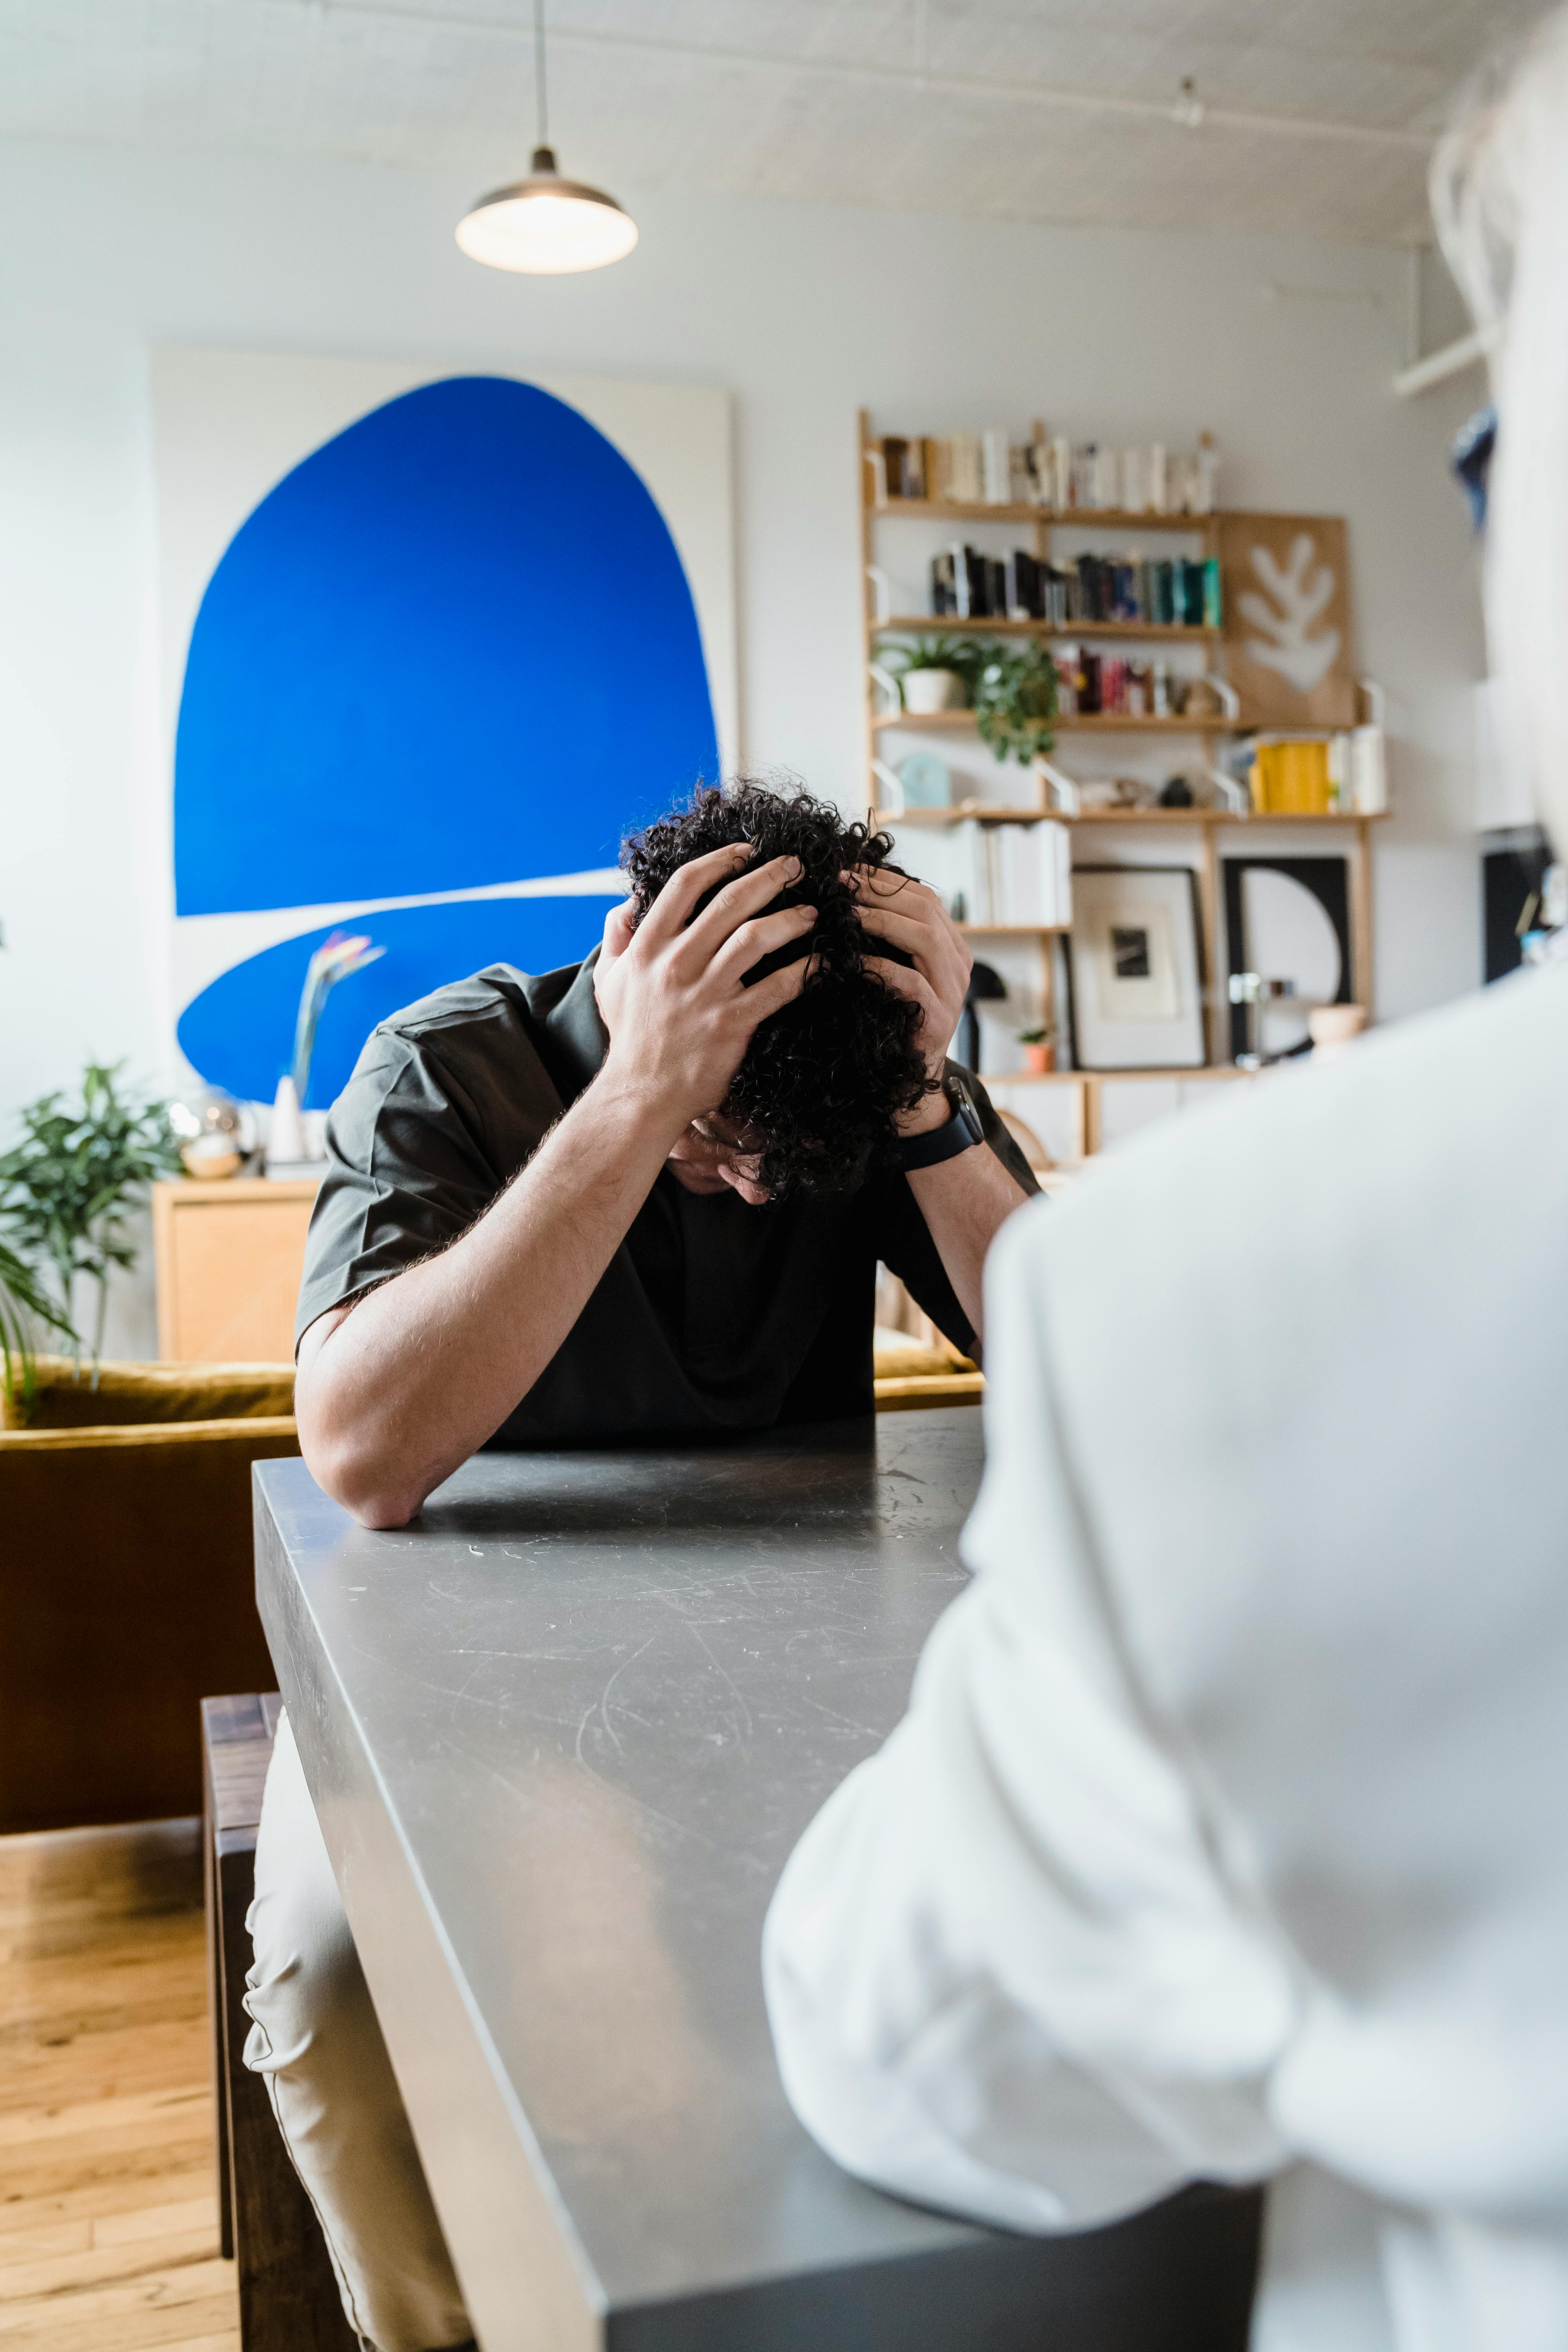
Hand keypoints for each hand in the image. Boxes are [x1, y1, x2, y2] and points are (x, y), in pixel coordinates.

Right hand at [594, 845, 817, 1133]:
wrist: (642, 1094)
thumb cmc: (631, 1036)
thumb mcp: (608, 980)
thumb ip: (616, 936)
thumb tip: (629, 899)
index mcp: (648, 946)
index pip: (686, 884)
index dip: (721, 860)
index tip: (747, 851)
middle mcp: (676, 962)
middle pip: (730, 901)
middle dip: (770, 876)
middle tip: (796, 867)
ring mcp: (705, 993)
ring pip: (756, 938)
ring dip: (791, 919)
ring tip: (812, 913)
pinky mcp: (731, 1023)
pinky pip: (777, 987)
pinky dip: (803, 971)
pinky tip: (820, 961)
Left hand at [847, 866, 972, 1135]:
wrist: (903, 1084)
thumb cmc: (886, 1021)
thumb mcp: (888, 973)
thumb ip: (882, 940)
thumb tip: (844, 895)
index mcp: (949, 947)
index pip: (923, 897)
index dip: (884, 879)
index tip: (845, 868)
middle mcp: (958, 964)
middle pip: (926, 909)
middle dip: (880, 891)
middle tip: (840, 882)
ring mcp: (953, 992)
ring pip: (926, 938)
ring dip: (882, 920)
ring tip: (847, 912)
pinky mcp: (938, 1020)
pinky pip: (912, 982)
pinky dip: (881, 966)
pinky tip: (852, 961)